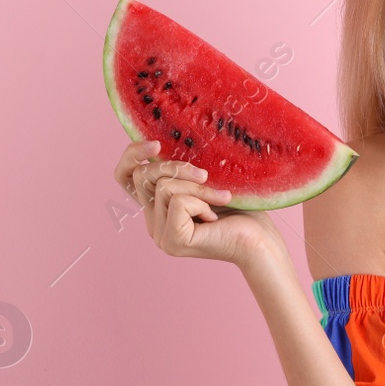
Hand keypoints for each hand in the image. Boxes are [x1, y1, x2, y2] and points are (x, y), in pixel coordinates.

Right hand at [111, 139, 287, 267]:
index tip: (156, 144)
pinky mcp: (173, 240)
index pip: (124, 177)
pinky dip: (201, 202)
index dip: (131, 156)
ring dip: (198, 188)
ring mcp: (161, 236)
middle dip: (178, 169)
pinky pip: (177, 201)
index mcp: (157, 209)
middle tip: (206, 176)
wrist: (261, 241)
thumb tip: (160, 144)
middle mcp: (153, 225)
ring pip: (164, 187)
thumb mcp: (203, 181)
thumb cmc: (240, 210)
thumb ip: (179, 171)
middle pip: (144, 176)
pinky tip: (215, 217)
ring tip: (219, 200)